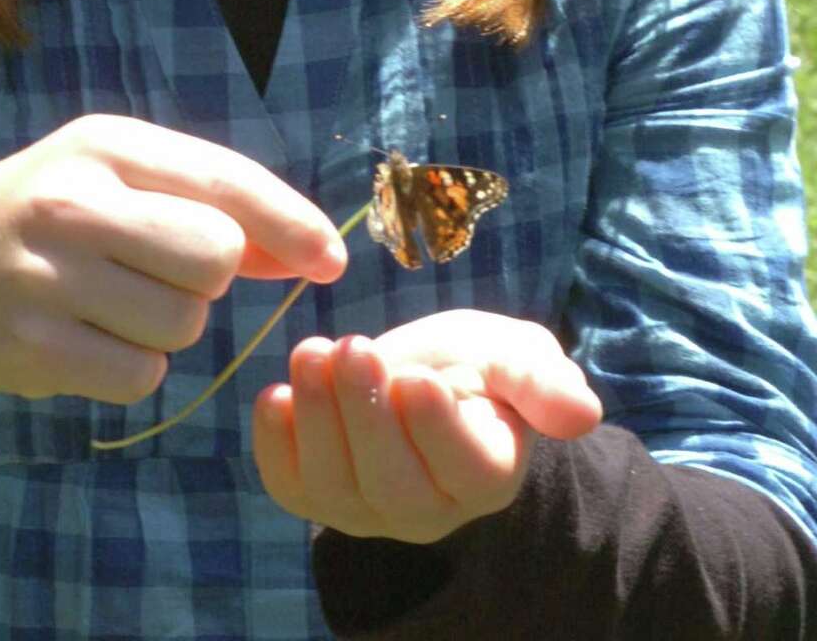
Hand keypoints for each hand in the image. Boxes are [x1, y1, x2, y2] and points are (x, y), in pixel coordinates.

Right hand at [0, 115, 346, 466]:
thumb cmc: (50, 219)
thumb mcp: (115, 180)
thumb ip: (208, 204)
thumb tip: (310, 251)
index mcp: (104, 143)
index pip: (224, 179)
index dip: (290, 222)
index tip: (332, 259)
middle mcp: (73, 200)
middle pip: (216, 256)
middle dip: (208, 274)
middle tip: (157, 269)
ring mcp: (47, 275)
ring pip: (183, 322)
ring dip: (167, 325)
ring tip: (110, 302)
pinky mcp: (32, 346)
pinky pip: (140, 375)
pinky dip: (131, 368)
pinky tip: (87, 339)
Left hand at [253, 310, 601, 542]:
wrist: (419, 377)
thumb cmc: (474, 367)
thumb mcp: (513, 356)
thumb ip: (540, 382)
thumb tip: (583, 412)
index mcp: (487, 474)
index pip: (467, 469)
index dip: (437, 428)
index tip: (416, 376)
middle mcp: (428, 510)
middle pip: (395, 484)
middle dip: (367, 414)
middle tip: (352, 346)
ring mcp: (367, 511)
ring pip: (338, 486)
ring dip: (318, 417)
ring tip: (312, 352)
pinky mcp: (317, 495)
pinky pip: (291, 487)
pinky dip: (275, 446)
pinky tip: (274, 396)